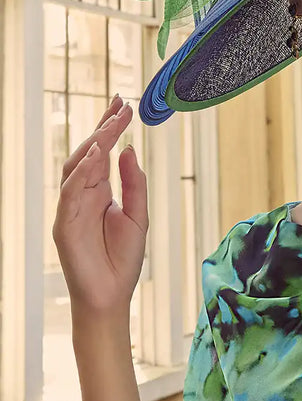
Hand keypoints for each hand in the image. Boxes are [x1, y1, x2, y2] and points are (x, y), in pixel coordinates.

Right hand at [52, 95, 148, 315]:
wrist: (110, 296)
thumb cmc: (123, 260)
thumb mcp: (138, 217)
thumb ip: (134, 184)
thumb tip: (130, 150)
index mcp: (99, 193)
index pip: (102, 153)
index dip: (109, 128)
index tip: (122, 104)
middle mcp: (82, 196)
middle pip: (87, 154)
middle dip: (103, 129)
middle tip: (120, 107)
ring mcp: (71, 209)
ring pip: (76, 168)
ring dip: (93, 145)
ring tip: (111, 126)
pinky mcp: (64, 225)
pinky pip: (69, 192)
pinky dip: (81, 173)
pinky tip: (96, 156)